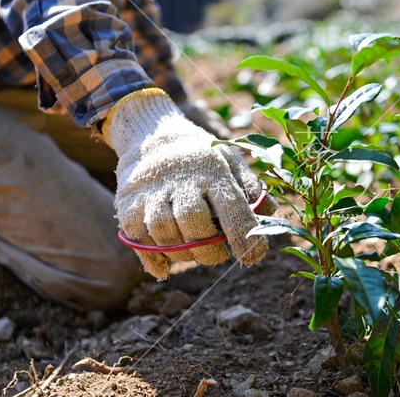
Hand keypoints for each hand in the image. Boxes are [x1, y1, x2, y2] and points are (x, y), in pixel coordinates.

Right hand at [102, 89, 276, 278]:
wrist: (152, 134)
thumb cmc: (201, 157)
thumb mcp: (230, 160)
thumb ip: (251, 188)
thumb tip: (272, 214)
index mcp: (212, 170)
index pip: (231, 206)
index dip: (243, 235)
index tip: (253, 256)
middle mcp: (181, 180)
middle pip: (193, 223)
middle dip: (208, 249)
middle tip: (217, 252)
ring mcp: (151, 192)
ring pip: (164, 233)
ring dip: (182, 253)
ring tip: (193, 250)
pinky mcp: (128, 204)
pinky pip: (138, 240)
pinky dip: (153, 258)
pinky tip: (166, 265)